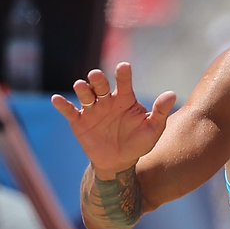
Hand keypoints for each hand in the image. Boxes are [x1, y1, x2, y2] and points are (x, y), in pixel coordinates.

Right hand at [50, 62, 176, 177]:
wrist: (120, 162)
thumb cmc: (139, 143)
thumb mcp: (153, 129)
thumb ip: (160, 112)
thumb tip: (172, 94)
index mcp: (125, 99)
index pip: (124, 83)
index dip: (123, 74)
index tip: (124, 66)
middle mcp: (107, 101)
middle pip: (100, 85)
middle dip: (98, 79)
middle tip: (97, 76)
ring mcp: (92, 110)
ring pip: (85, 94)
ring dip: (82, 89)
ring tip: (82, 87)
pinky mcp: (79, 121)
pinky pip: (69, 111)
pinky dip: (62, 105)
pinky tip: (57, 100)